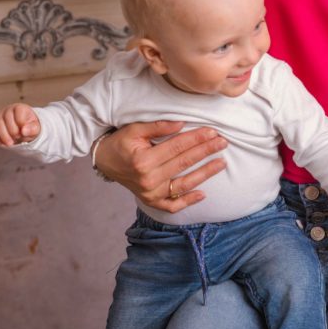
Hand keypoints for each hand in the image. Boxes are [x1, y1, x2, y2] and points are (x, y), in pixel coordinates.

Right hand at [0, 103, 40, 146]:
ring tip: (11, 143)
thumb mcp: (36, 128)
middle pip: (7, 120)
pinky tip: (2, 143)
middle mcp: (8, 109)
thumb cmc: (29, 127)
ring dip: (4, 137)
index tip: (25, 131)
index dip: (22, 124)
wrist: (22, 130)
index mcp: (20, 108)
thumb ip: (32, 129)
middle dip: (13, 132)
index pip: (19, 113)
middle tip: (18, 137)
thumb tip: (24, 131)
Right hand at [94, 120, 228, 212]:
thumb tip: (183, 123)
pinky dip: (188, 201)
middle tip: (223, 143)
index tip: (213, 132)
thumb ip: (158, 126)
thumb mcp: (135, 129)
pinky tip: (203, 194)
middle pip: (184, 163)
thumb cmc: (121, 142)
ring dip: (205, 174)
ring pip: (184, 184)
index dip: (197, 138)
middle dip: (206, 151)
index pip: (178, 147)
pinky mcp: (151, 201)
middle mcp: (148, 179)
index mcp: (144, 160)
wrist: (104, 161)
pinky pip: (172, 205)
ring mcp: (150, 193)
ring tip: (222, 163)